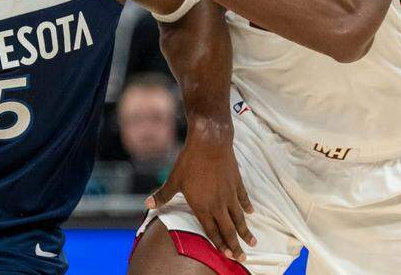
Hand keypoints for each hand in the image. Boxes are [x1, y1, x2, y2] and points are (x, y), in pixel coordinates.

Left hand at [147, 122, 254, 262]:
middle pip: (229, 229)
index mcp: (203, 206)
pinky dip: (247, 207)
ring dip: (245, 230)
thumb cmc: (189, 161)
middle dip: (236, 245)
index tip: (227, 255)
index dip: (220, 244)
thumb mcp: (174, 179)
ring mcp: (229, 194)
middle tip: (242, 257)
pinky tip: (250, 213)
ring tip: (253, 241)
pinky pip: (243, 199)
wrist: (209, 143)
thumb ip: (163, 194)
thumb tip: (148, 203)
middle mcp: (218, 204)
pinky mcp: (237, 184)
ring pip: (239, 218)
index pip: (212, 231)